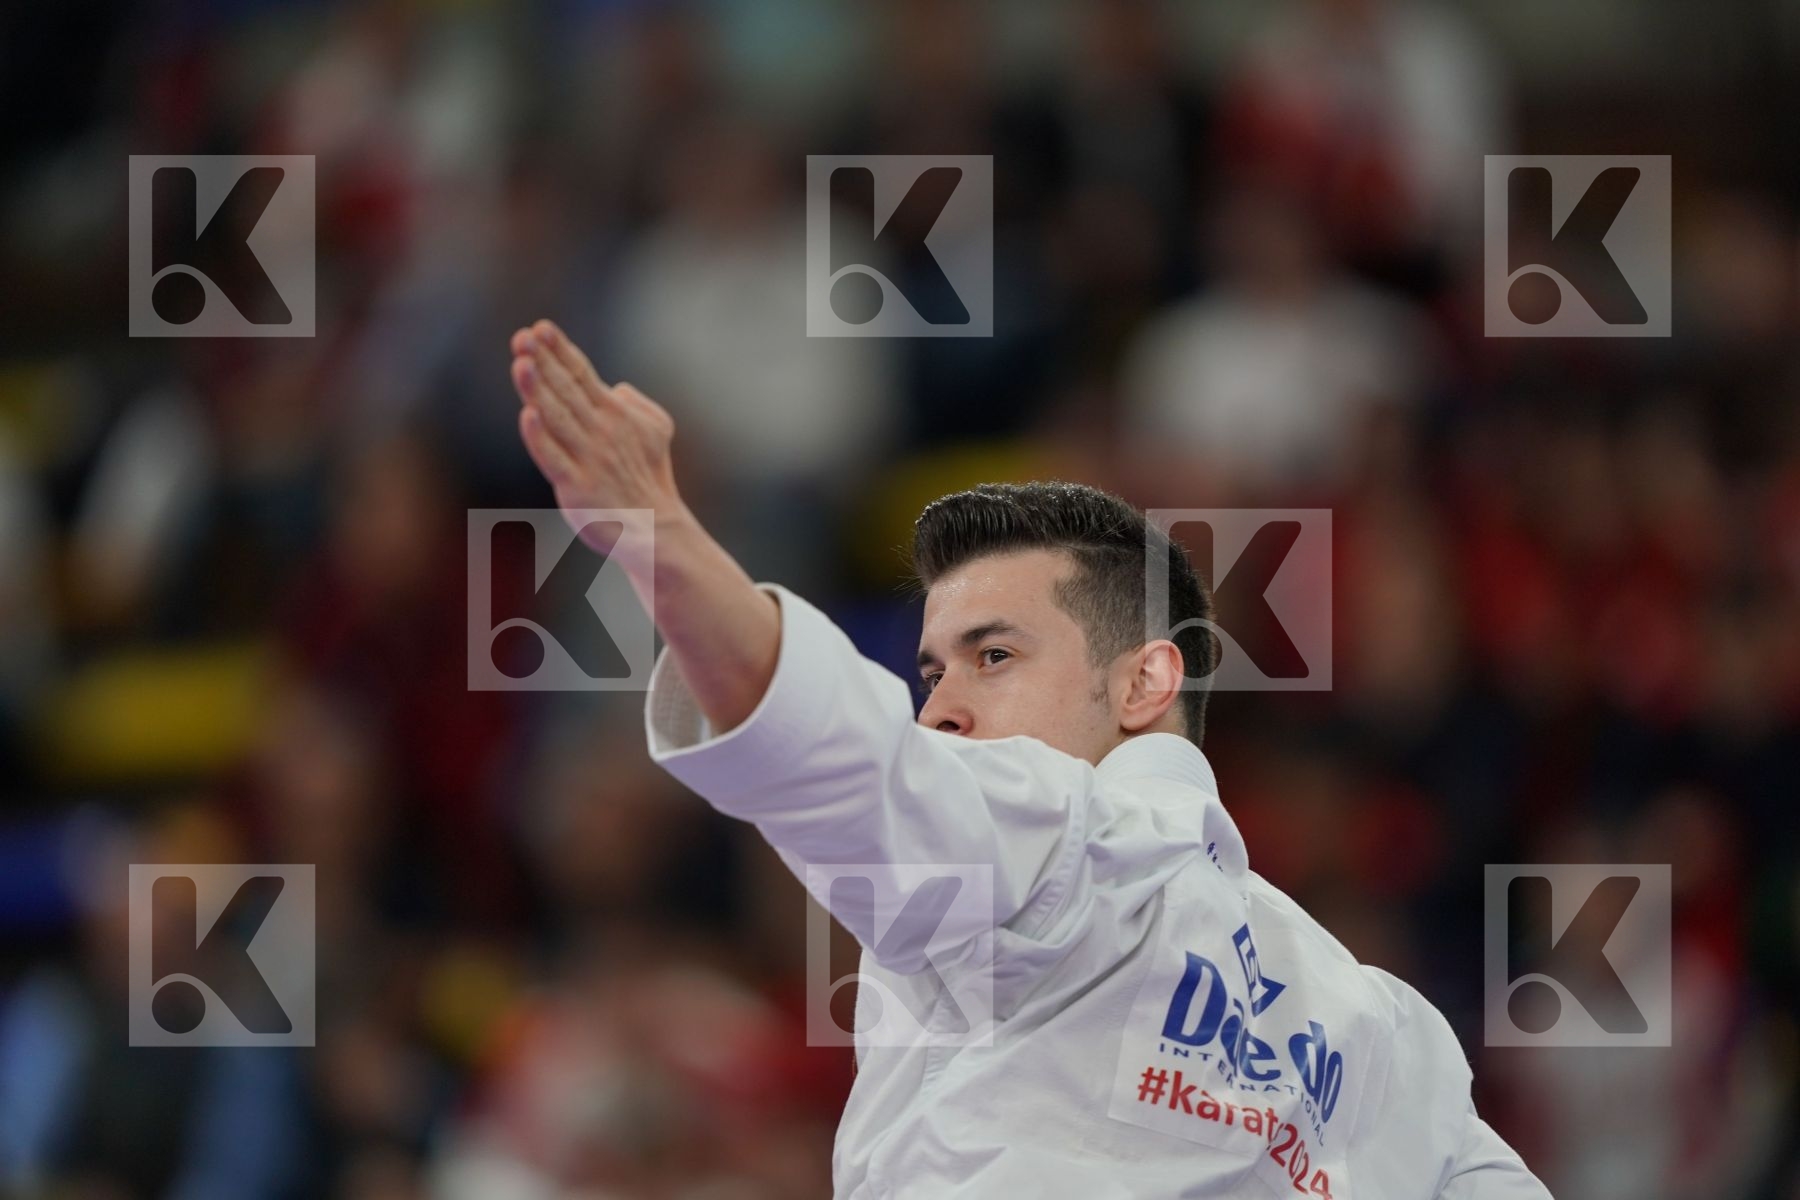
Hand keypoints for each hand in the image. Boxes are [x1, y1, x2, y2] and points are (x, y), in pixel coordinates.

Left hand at [508, 319, 684, 567]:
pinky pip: (554, 458)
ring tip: (521, 362)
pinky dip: (540, 437)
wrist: (657, 529)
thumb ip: (636, 404)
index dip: (560, 350)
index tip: (539, 327)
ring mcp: (588, 458)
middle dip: (544, 360)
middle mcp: (601, 431)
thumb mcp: (657, 430)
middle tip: (523, 336)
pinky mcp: (577, 487)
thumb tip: (615, 388)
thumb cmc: (650, 478)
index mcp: (616, 414)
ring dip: (538, 389)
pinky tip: (528, 415)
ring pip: (557, 417)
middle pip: (566, 389)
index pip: (582, 374)